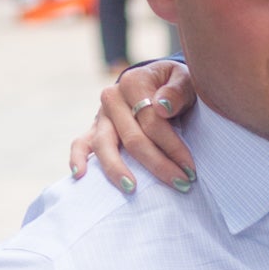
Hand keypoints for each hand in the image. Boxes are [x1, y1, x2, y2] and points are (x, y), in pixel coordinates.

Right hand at [68, 59, 198, 193]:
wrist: (156, 83)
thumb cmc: (174, 86)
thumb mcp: (184, 80)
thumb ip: (177, 91)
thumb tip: (162, 107)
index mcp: (134, 82)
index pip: (152, 121)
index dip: (173, 147)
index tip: (190, 169)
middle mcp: (112, 97)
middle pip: (132, 138)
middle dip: (158, 164)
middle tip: (181, 184)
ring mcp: (101, 115)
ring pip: (104, 145)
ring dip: (118, 169)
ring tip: (132, 188)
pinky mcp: (93, 129)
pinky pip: (80, 144)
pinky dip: (77, 158)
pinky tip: (80, 175)